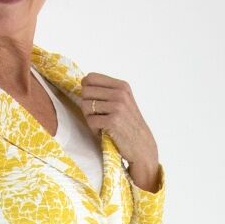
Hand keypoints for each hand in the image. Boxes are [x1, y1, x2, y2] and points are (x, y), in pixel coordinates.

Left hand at [80, 72, 160, 190]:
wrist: (142, 146)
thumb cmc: (128, 125)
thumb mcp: (122, 102)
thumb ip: (107, 92)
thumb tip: (82, 85)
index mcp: (122, 86)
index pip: (90, 77)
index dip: (86, 90)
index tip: (93, 101)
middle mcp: (120, 93)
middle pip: (85, 92)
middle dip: (87, 105)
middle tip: (97, 116)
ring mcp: (117, 107)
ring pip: (85, 106)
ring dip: (90, 118)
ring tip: (101, 124)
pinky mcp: (113, 121)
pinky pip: (90, 120)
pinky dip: (94, 129)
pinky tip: (103, 132)